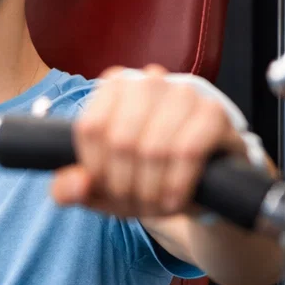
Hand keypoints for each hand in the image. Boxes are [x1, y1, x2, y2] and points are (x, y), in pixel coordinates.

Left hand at [52, 65, 247, 218]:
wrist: (200, 187)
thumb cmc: (144, 178)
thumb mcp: (101, 188)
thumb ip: (70, 188)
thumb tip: (73, 185)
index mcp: (114, 86)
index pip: (91, 128)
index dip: (96, 170)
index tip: (107, 190)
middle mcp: (149, 80)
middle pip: (121, 140)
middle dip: (125, 185)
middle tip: (135, 203)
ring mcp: (184, 93)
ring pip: (154, 148)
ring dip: (152, 189)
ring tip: (156, 204)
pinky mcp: (214, 113)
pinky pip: (188, 151)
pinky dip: (177, 184)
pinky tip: (175, 198)